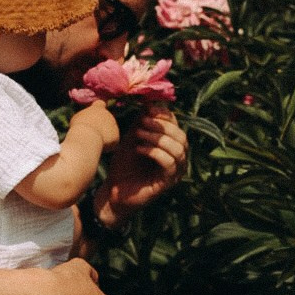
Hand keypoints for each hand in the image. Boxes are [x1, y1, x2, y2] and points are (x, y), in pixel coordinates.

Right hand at [70, 99, 119, 151]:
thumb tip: (87, 121)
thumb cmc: (79, 127)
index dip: (98, 109)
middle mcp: (108, 115)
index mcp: (98, 109)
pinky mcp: (116, 136)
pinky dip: (106, 145)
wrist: (87, 136)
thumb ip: (84, 118)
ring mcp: (114, 125)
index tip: (95, 115)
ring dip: (103, 136)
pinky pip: (111, 142)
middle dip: (100, 127)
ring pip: (108, 132)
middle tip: (90, 135)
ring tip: (93, 140)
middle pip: (105, 121)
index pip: (100, 104)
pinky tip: (98, 145)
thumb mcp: (77, 118)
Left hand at [98, 105, 187, 225]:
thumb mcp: (132, 139)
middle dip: (162, 125)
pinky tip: (139, 149)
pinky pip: (169, 163)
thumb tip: (148, 102)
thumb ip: (141, 123)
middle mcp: (178, 159)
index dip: (165, 115)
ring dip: (157, 137)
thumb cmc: (123, 166)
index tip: (148, 108)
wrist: (113, 191)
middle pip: (181, 136)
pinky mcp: (168, 183)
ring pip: (178, 149)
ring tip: (139, 134)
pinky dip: (154, 152)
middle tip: (143, 121)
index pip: (177, 126)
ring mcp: (175, 172)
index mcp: (171, 147)